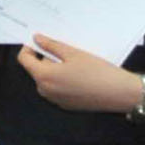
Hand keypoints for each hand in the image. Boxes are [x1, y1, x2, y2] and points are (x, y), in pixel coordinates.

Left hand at [13, 35, 140, 114]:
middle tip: (64, 49)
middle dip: (46, 58)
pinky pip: (57, 89)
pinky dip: (63, 80)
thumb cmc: (97, 71)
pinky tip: (80, 75)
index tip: (38, 41)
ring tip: (74, 61)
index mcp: (43, 76)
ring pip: (47, 79)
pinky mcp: (66, 105)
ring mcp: (55, 100)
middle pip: (36, 70)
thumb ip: (52, 46)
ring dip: (55, 69)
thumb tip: (36, 39)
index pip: (24, 60)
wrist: (120, 94)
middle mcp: (44, 91)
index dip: (28, 48)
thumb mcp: (74, 54)